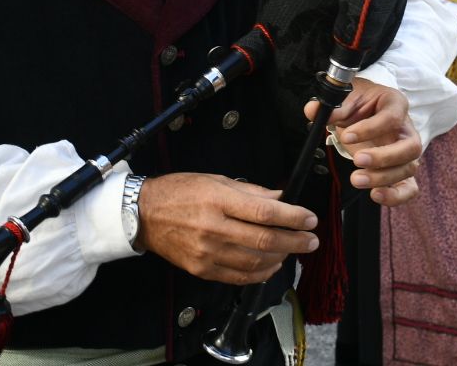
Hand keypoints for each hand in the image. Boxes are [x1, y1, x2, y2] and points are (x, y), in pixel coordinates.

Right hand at [134, 173, 317, 284]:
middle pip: (264, 240)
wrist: (144, 215)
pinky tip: (271, 264)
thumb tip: (282, 197)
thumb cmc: (181, 191)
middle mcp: (214, 228)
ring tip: (292, 250)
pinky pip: (239, 277)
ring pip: (255, 261)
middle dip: (295, 241)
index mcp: (219, 200)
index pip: (265, 211)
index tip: (310, 219)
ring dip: (281, 257)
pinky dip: (261, 273)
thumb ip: (252, 191)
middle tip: (312, 241)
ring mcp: (207, 252)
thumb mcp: (217, 180)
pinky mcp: (202, 270)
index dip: (293, 217)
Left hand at [305, 79, 421, 205]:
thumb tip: (312, 111)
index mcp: (396, 104)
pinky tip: (375, 195)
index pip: (391, 118)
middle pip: (410, 147)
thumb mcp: (348, 97)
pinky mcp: (402, 171)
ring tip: (356, 179)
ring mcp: (407, 152)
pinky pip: (409, 188)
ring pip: (408, 168)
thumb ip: (334, 108)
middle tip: (357, 159)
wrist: (366, 109)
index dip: (370, 129)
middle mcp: (407, 130)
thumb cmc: (361, 102)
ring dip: (382, 178)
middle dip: (383, 157)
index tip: (346, 136)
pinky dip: (396, 196)